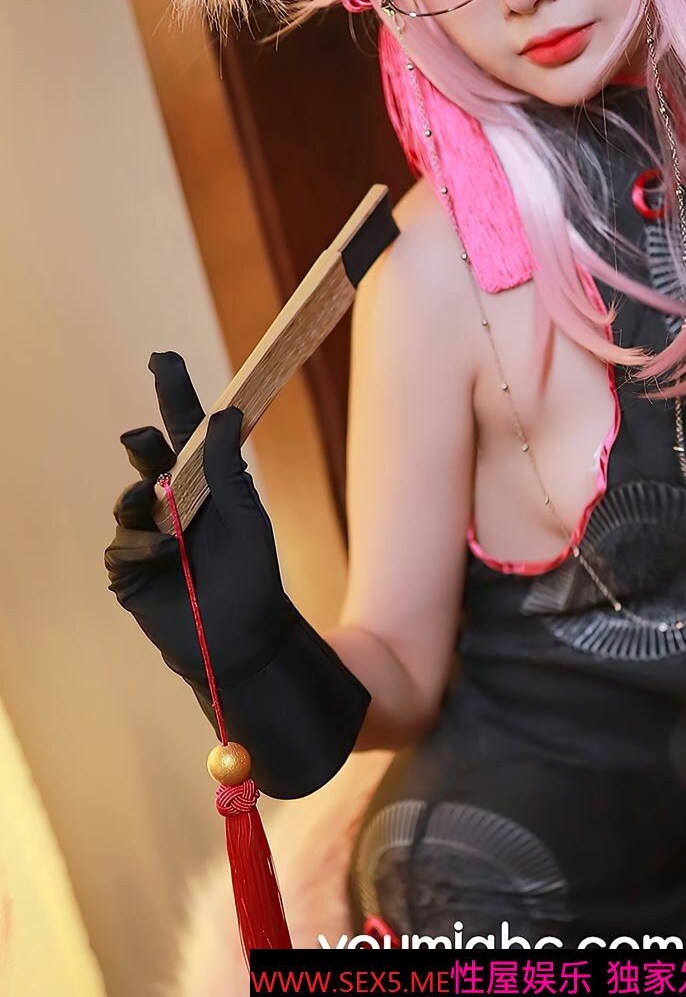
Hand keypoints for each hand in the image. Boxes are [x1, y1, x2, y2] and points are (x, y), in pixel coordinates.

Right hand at [105, 351, 296, 685]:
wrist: (242, 639)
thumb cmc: (252, 576)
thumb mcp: (249, 518)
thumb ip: (232, 470)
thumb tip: (227, 413)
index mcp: (205, 481)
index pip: (185, 430)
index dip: (173, 392)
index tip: (161, 357)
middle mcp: (171, 501)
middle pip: (147, 456)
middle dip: (143, 443)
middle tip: (143, 440)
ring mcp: (146, 534)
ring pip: (128, 499)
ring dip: (142, 499)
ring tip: (166, 516)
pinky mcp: (130, 570)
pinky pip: (122, 545)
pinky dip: (141, 545)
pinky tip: (165, 553)